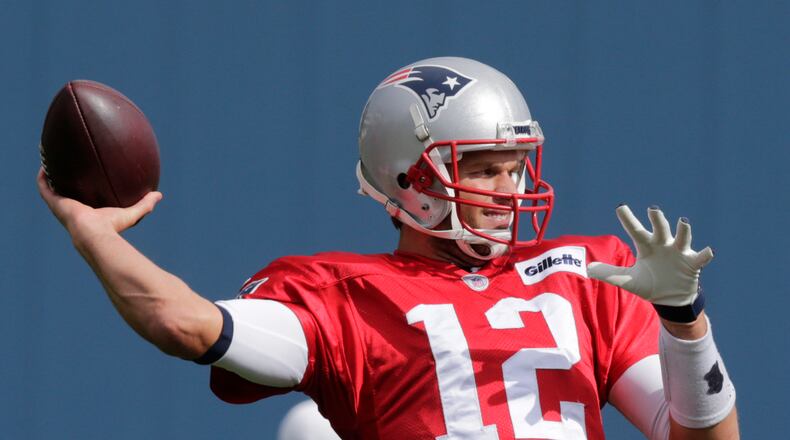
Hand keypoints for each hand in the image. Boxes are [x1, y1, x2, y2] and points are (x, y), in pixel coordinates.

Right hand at [37, 167, 162, 239]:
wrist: (94, 233)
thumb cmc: (112, 226)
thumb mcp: (132, 213)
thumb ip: (145, 204)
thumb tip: (159, 195)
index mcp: (87, 211)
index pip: (84, 198)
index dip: (83, 188)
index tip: (86, 176)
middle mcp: (72, 208)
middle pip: (66, 191)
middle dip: (65, 179)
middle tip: (66, 165)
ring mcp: (62, 205)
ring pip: (52, 187)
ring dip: (51, 174)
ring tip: (50, 160)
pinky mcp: (54, 202)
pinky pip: (45, 187)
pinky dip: (43, 177)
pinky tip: (45, 164)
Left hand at [587, 205, 712, 306]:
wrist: (670, 300)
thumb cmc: (650, 284)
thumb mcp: (627, 281)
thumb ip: (609, 273)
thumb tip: (588, 269)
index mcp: (647, 246)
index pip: (635, 230)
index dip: (628, 219)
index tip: (620, 207)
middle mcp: (663, 245)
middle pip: (660, 229)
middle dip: (657, 219)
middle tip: (653, 209)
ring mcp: (679, 253)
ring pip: (682, 237)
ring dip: (683, 230)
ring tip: (682, 222)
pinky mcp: (692, 264)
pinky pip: (700, 257)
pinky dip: (704, 254)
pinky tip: (708, 250)